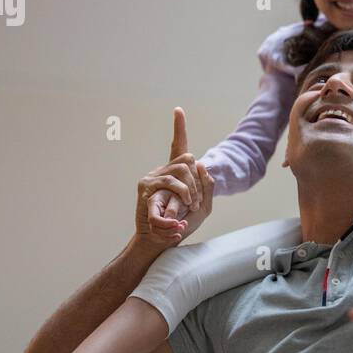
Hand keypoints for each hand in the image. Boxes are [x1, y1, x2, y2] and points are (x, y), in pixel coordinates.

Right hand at [133, 107, 214, 250]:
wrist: (159, 242)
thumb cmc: (181, 224)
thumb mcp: (202, 206)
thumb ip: (206, 187)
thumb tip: (202, 165)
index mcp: (174, 173)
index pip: (178, 146)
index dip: (179, 128)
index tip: (178, 110)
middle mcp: (161, 171)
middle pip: (186, 160)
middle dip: (196, 181)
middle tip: (195, 203)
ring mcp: (151, 179)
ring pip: (180, 172)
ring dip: (189, 193)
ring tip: (188, 209)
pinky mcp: (145, 190)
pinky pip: (169, 187)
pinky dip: (176, 205)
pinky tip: (178, 222)